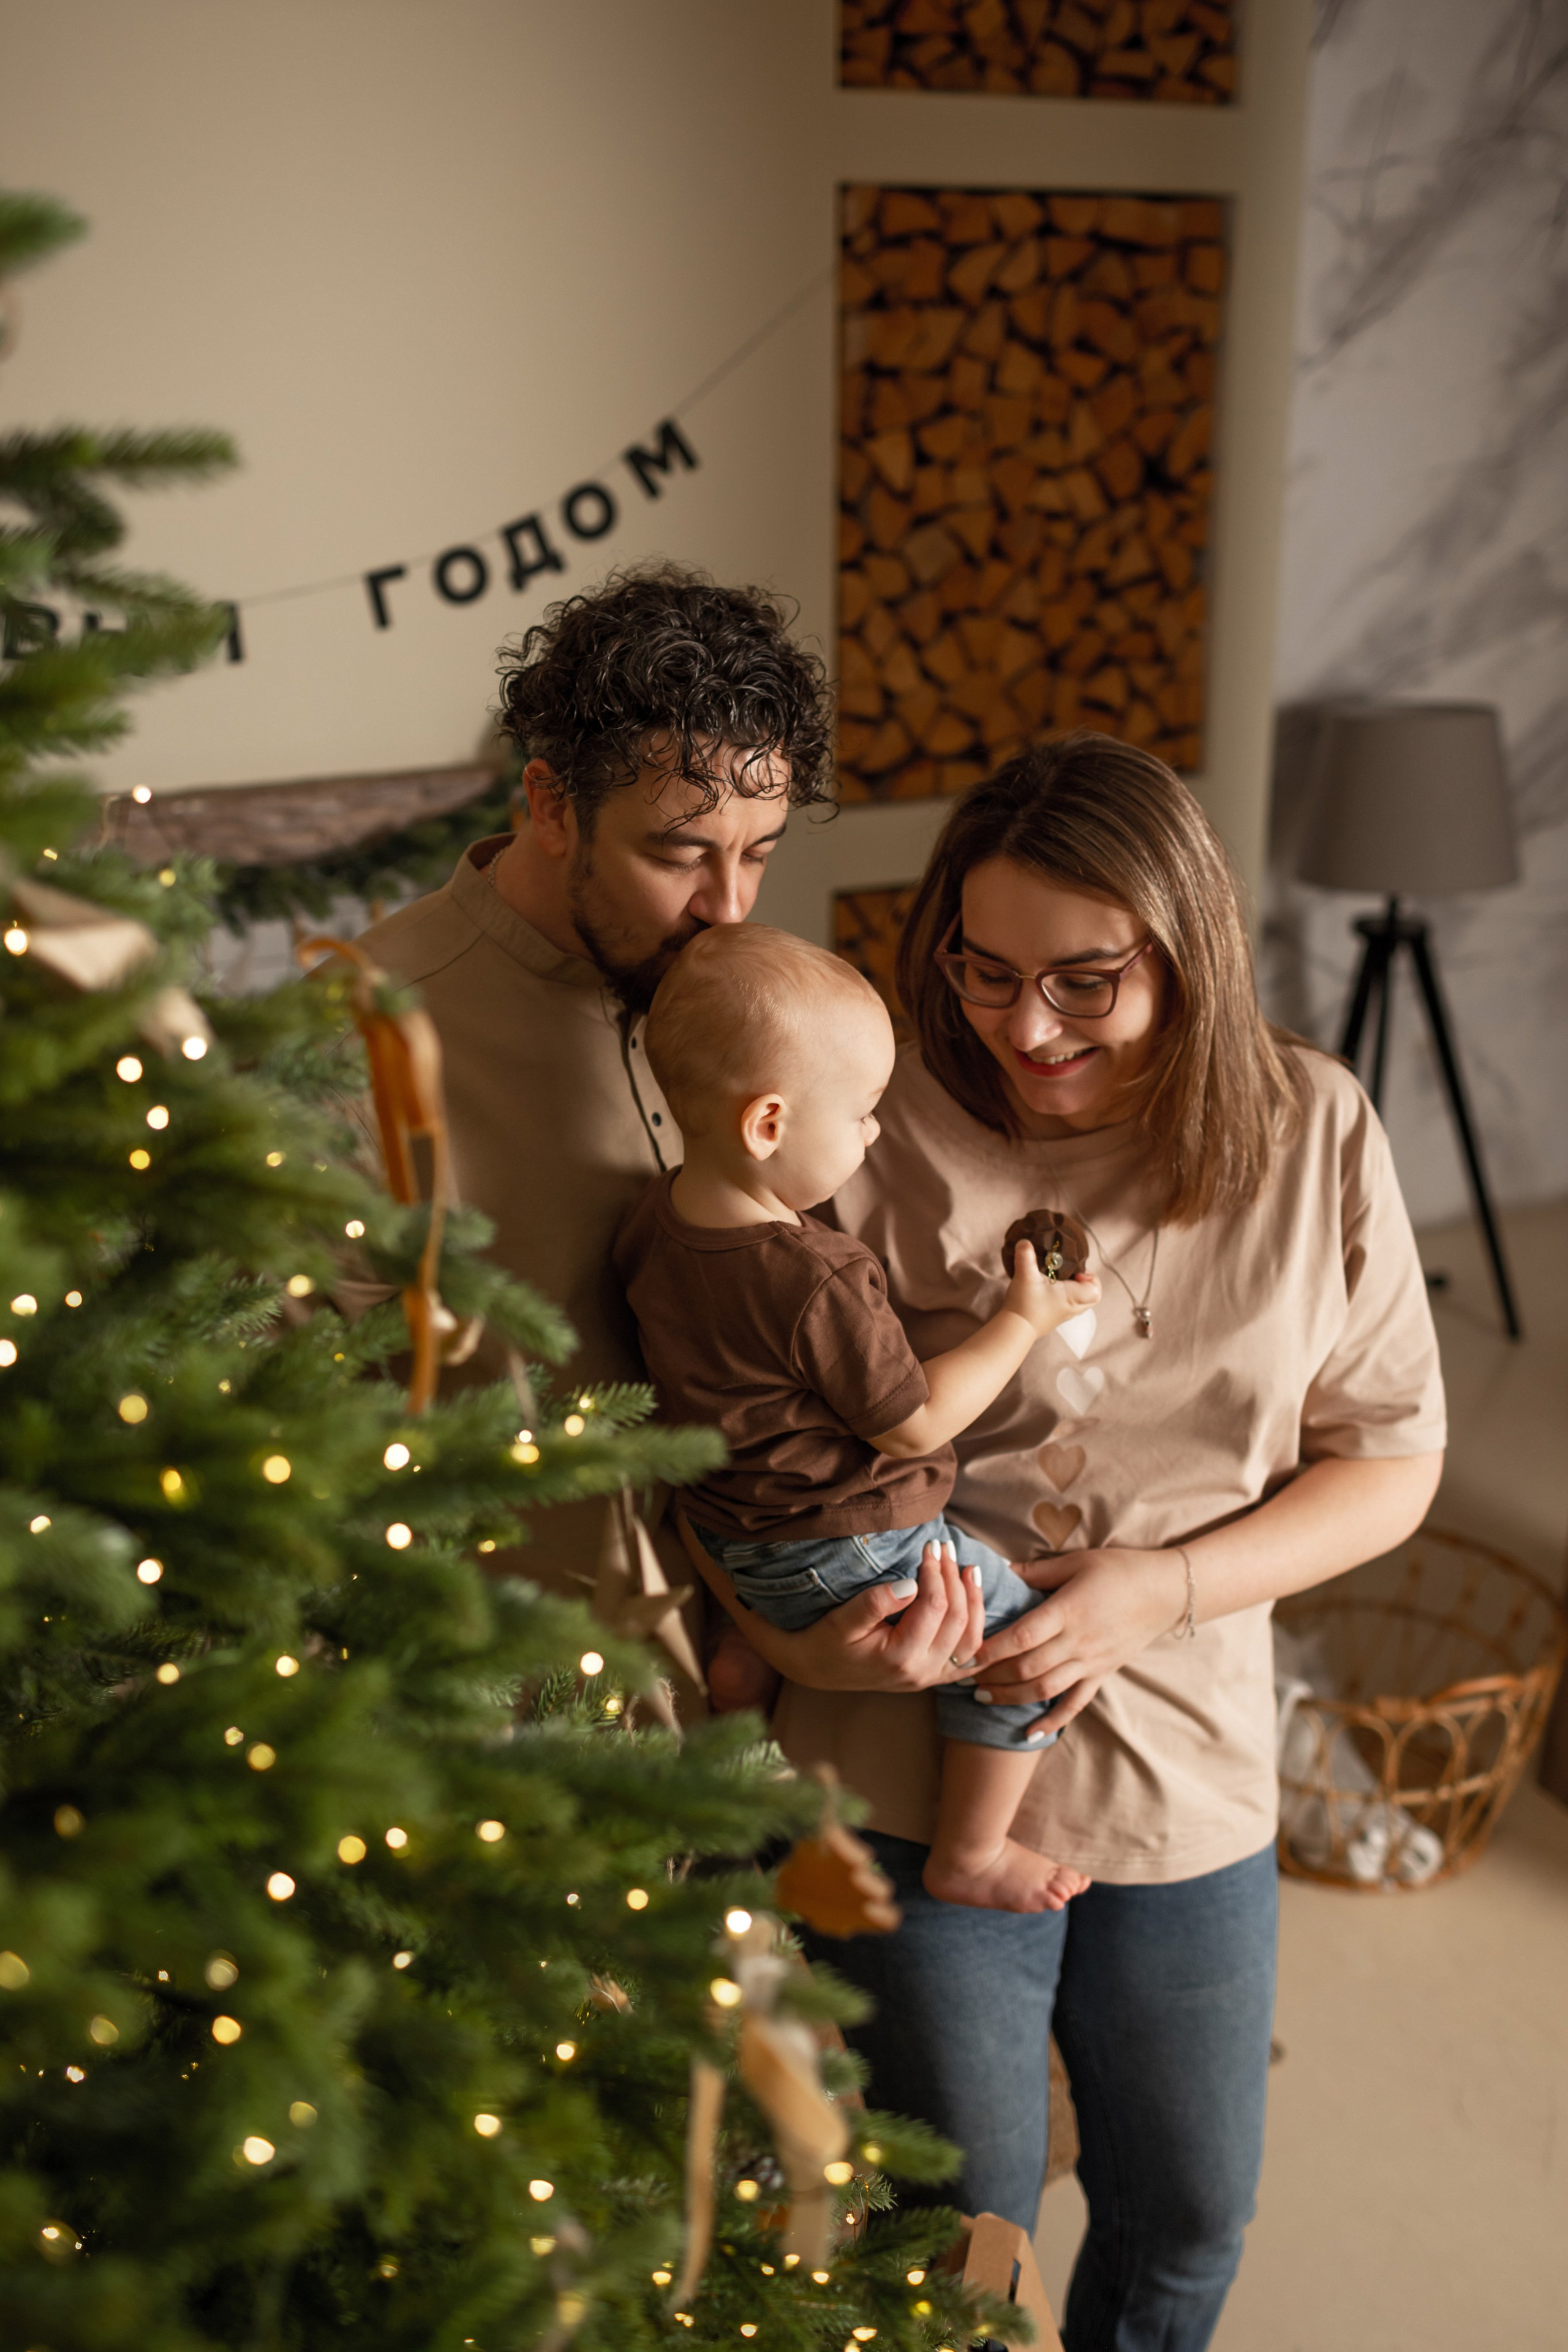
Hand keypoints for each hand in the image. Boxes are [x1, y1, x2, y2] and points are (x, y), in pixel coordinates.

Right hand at [697, 1540, 987, 1695]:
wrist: (813, 1668)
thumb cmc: (823, 1641)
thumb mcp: (840, 1620)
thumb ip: (875, 1603)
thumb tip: (911, 1584)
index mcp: (899, 1657)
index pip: (933, 1607)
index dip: (935, 1572)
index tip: (929, 1545)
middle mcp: (921, 1673)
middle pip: (957, 1621)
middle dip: (954, 1579)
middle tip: (945, 1548)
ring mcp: (929, 1677)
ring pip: (971, 1642)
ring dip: (975, 1603)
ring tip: (968, 1569)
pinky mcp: (932, 1676)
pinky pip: (968, 1660)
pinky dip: (978, 1632)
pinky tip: (978, 1606)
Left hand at [968, 1546, 1187, 1729]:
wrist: (1165, 1592)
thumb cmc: (1118, 1569)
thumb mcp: (1075, 1561)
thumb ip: (1036, 1571)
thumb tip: (998, 1570)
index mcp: (1067, 1611)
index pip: (1022, 1637)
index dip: (990, 1649)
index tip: (963, 1655)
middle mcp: (1078, 1642)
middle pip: (1027, 1668)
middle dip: (991, 1676)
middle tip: (962, 1678)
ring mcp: (1091, 1663)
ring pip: (1045, 1689)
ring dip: (1010, 1698)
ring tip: (983, 1698)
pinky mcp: (1101, 1675)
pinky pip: (1075, 1705)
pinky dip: (1052, 1722)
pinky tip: (1030, 1734)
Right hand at [1003, 1241, 1100, 1339]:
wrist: (1014, 1329)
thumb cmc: (1025, 1304)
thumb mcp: (1025, 1276)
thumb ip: (1026, 1256)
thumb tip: (1024, 1242)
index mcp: (1072, 1297)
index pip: (1095, 1290)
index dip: (1091, 1278)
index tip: (1076, 1272)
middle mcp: (1072, 1308)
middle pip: (1092, 1297)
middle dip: (1086, 1283)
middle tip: (1071, 1274)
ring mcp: (1063, 1316)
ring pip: (1081, 1304)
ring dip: (1076, 1291)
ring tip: (1060, 1281)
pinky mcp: (1053, 1319)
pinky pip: (1068, 1307)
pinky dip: (1065, 1298)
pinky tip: (1049, 1291)